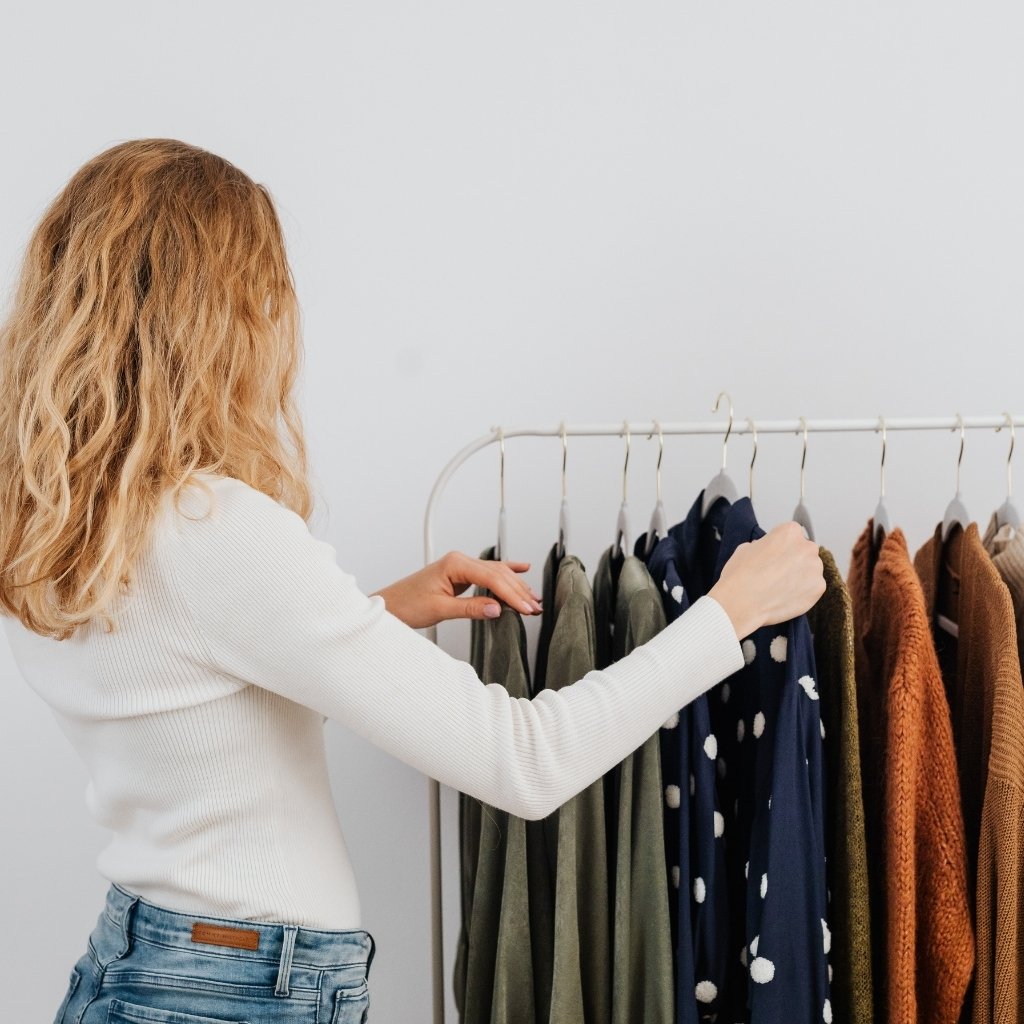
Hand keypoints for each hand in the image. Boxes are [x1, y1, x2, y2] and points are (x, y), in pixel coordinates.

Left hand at [371, 551, 542, 628]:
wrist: (390, 605)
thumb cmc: (407, 605)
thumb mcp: (440, 609)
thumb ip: (470, 608)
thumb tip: (498, 608)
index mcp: (455, 564)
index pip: (492, 578)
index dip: (512, 594)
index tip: (527, 608)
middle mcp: (460, 561)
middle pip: (498, 574)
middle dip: (519, 591)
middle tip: (535, 608)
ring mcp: (461, 566)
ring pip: (496, 573)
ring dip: (515, 587)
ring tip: (533, 601)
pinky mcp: (460, 574)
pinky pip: (488, 573)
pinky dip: (506, 573)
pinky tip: (522, 569)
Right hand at [708, 521, 825, 639]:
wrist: (741, 603)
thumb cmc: (740, 576)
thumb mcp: (746, 548)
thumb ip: (764, 545)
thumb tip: (768, 550)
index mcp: (789, 532)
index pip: (792, 534)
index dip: (781, 546)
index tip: (775, 555)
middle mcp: (806, 547)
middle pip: (804, 551)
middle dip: (794, 560)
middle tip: (777, 572)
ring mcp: (815, 568)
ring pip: (810, 569)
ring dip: (800, 576)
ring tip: (780, 586)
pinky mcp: (818, 588)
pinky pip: (813, 587)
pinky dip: (803, 592)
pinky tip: (786, 595)